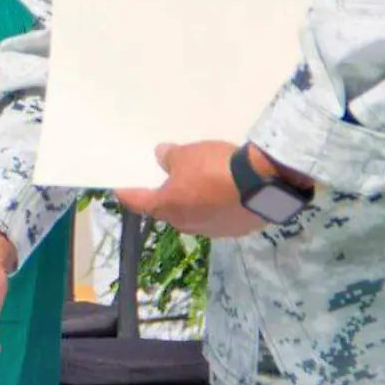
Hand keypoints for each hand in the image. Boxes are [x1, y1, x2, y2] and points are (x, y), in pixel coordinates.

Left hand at [115, 141, 268, 238]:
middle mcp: (187, 224)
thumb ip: (169, 157)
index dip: (128, 194)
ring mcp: (213, 230)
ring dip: (193, 202)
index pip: (138, 202)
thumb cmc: (214, 168)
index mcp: (167, 207)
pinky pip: (218, 216)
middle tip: (166, 181)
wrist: (264, 185)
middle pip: (168, 210)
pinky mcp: (237, 230)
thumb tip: (162, 157)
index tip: (120, 189)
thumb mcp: (186, 154)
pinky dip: (216, 205)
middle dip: (165, 196)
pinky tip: (224, 193)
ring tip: (199, 184)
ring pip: (195, 215)